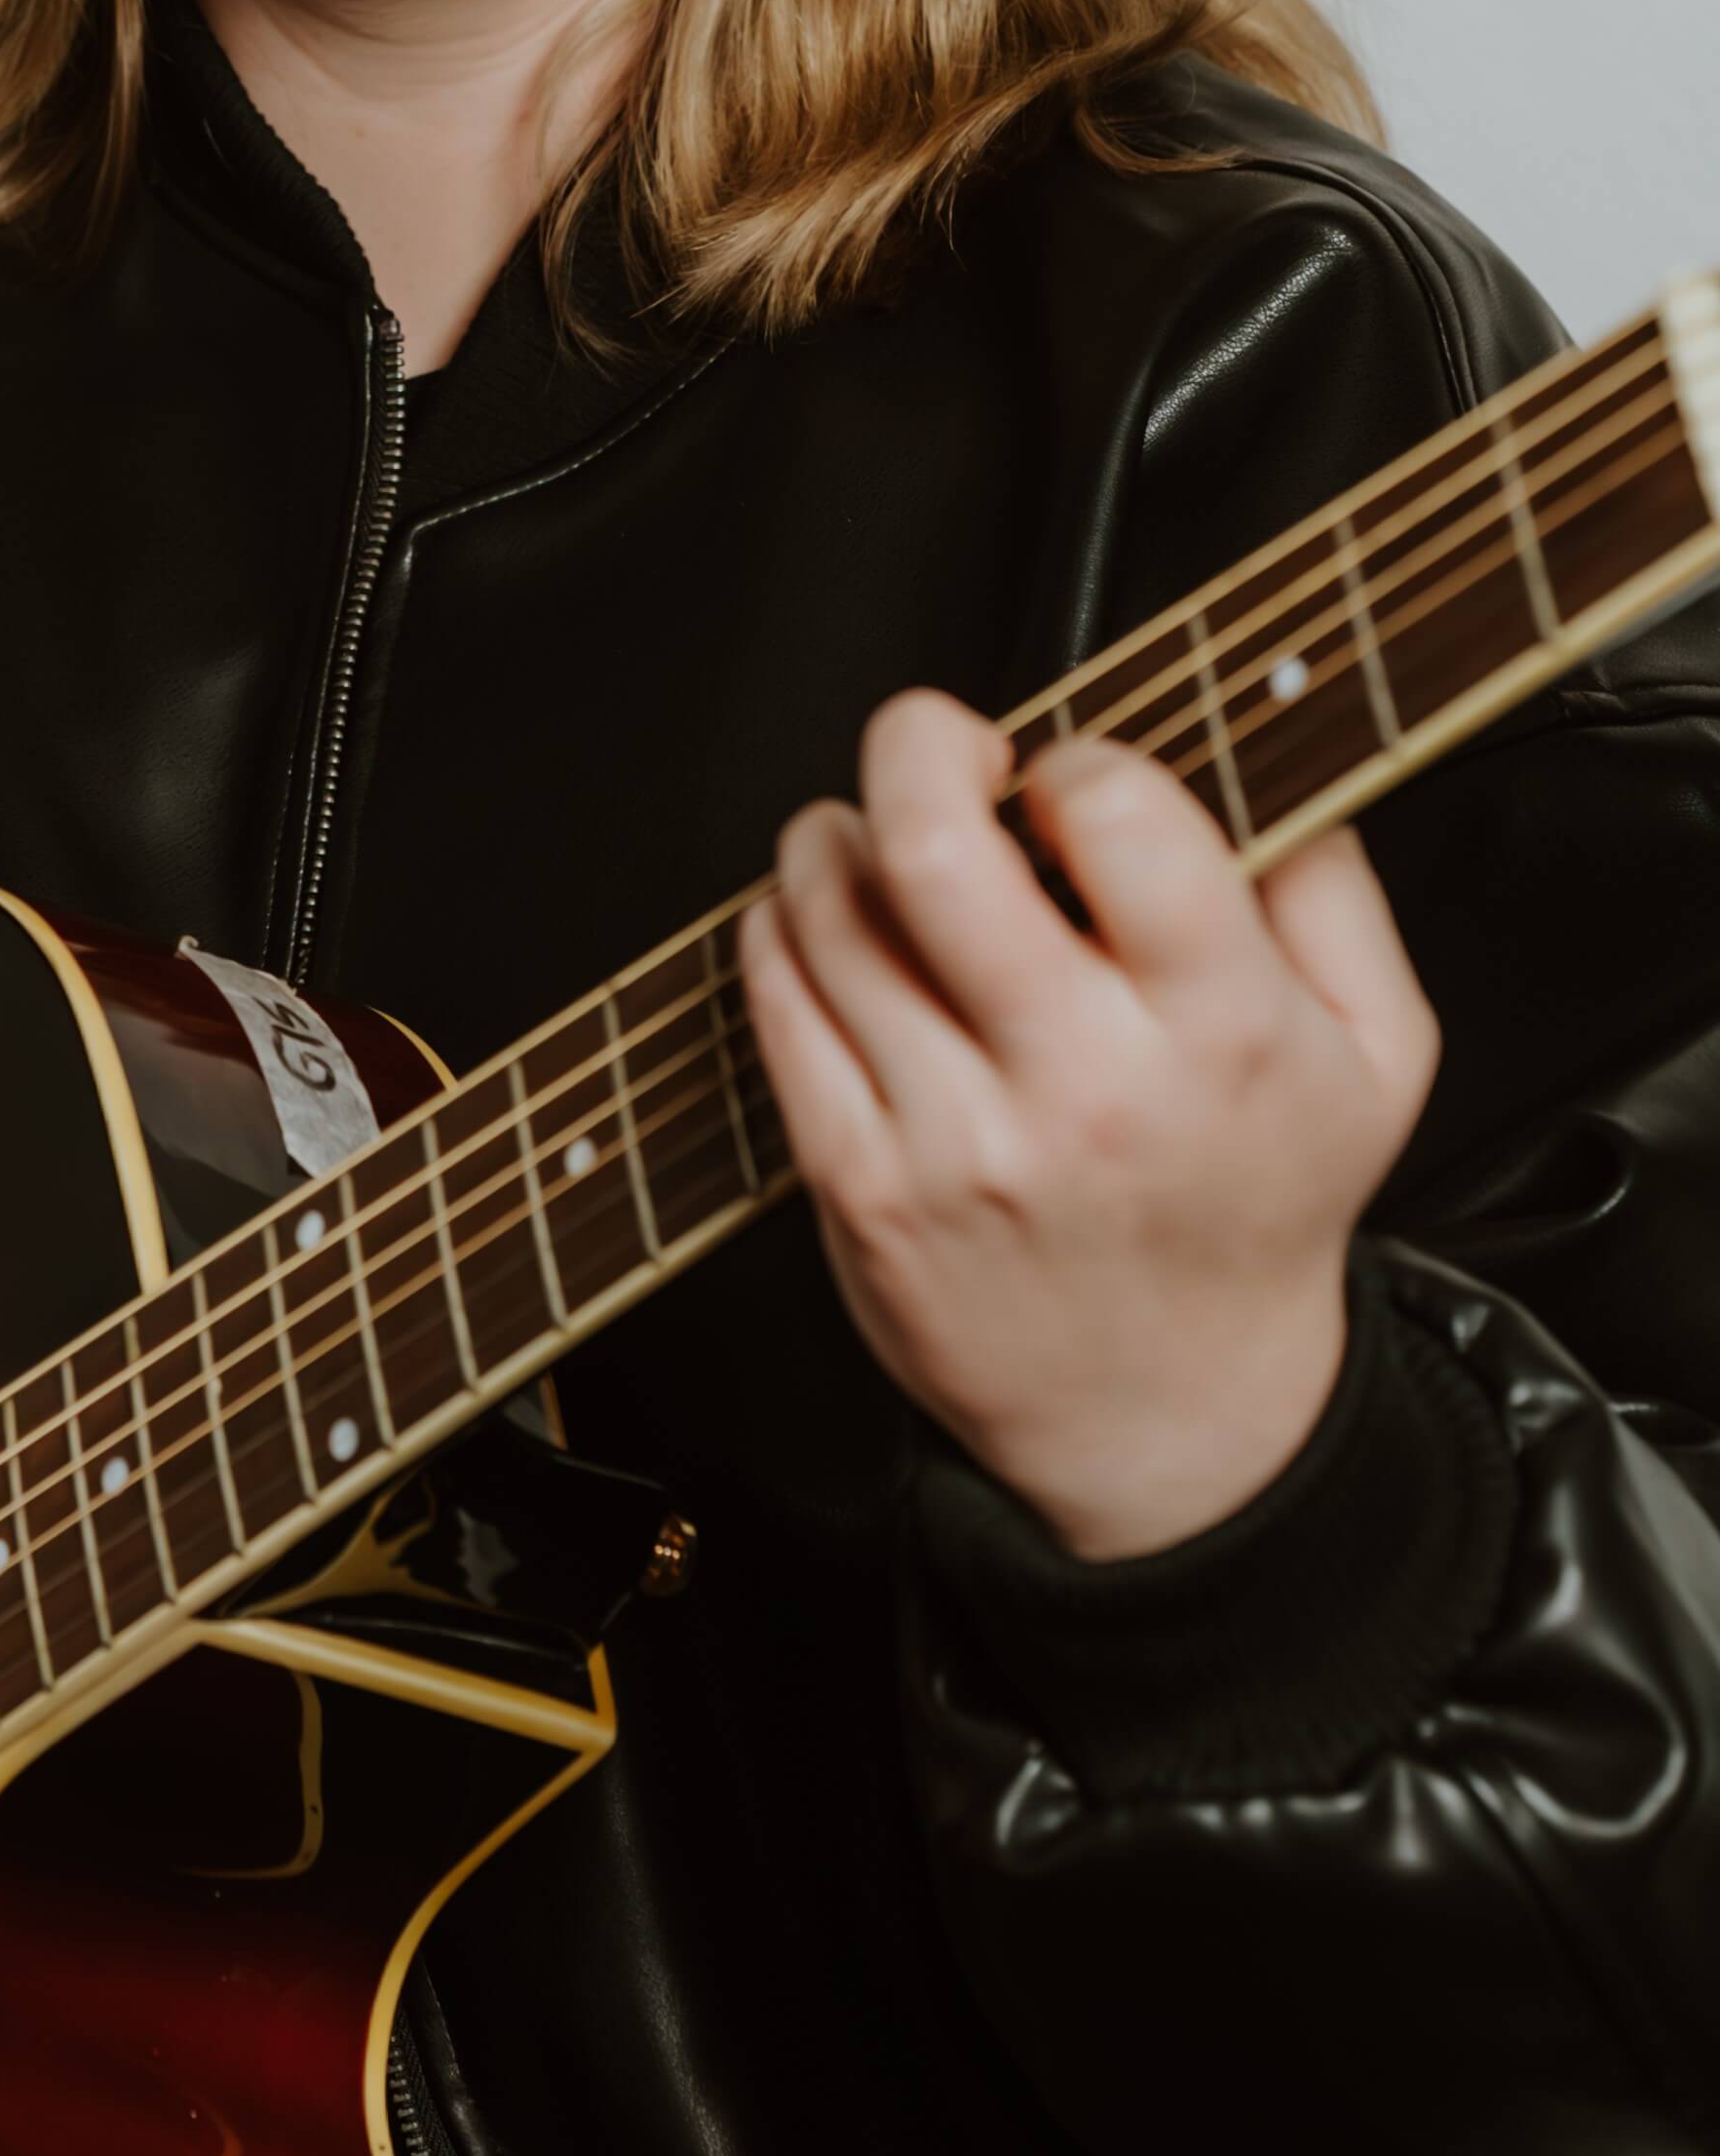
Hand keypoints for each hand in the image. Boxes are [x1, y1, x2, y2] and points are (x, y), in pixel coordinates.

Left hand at [737, 688, 1438, 1559]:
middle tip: (937, 744)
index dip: (1077, 758)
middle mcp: (1079, 1080)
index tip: (1067, 781)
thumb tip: (1255, 766)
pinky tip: (824, 923)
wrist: (1169, 1412)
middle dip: (916, 743)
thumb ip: (1331, 893)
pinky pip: (778, 1002)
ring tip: (872, 839)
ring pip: (831, 912)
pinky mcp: (856, 1183)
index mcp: (1219, 1028)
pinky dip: (782, 927)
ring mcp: (952, 1136)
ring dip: (834, 835)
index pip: (1117, 814)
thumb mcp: (1378, 1055)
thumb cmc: (1257, 1208)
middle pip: (932, 845)